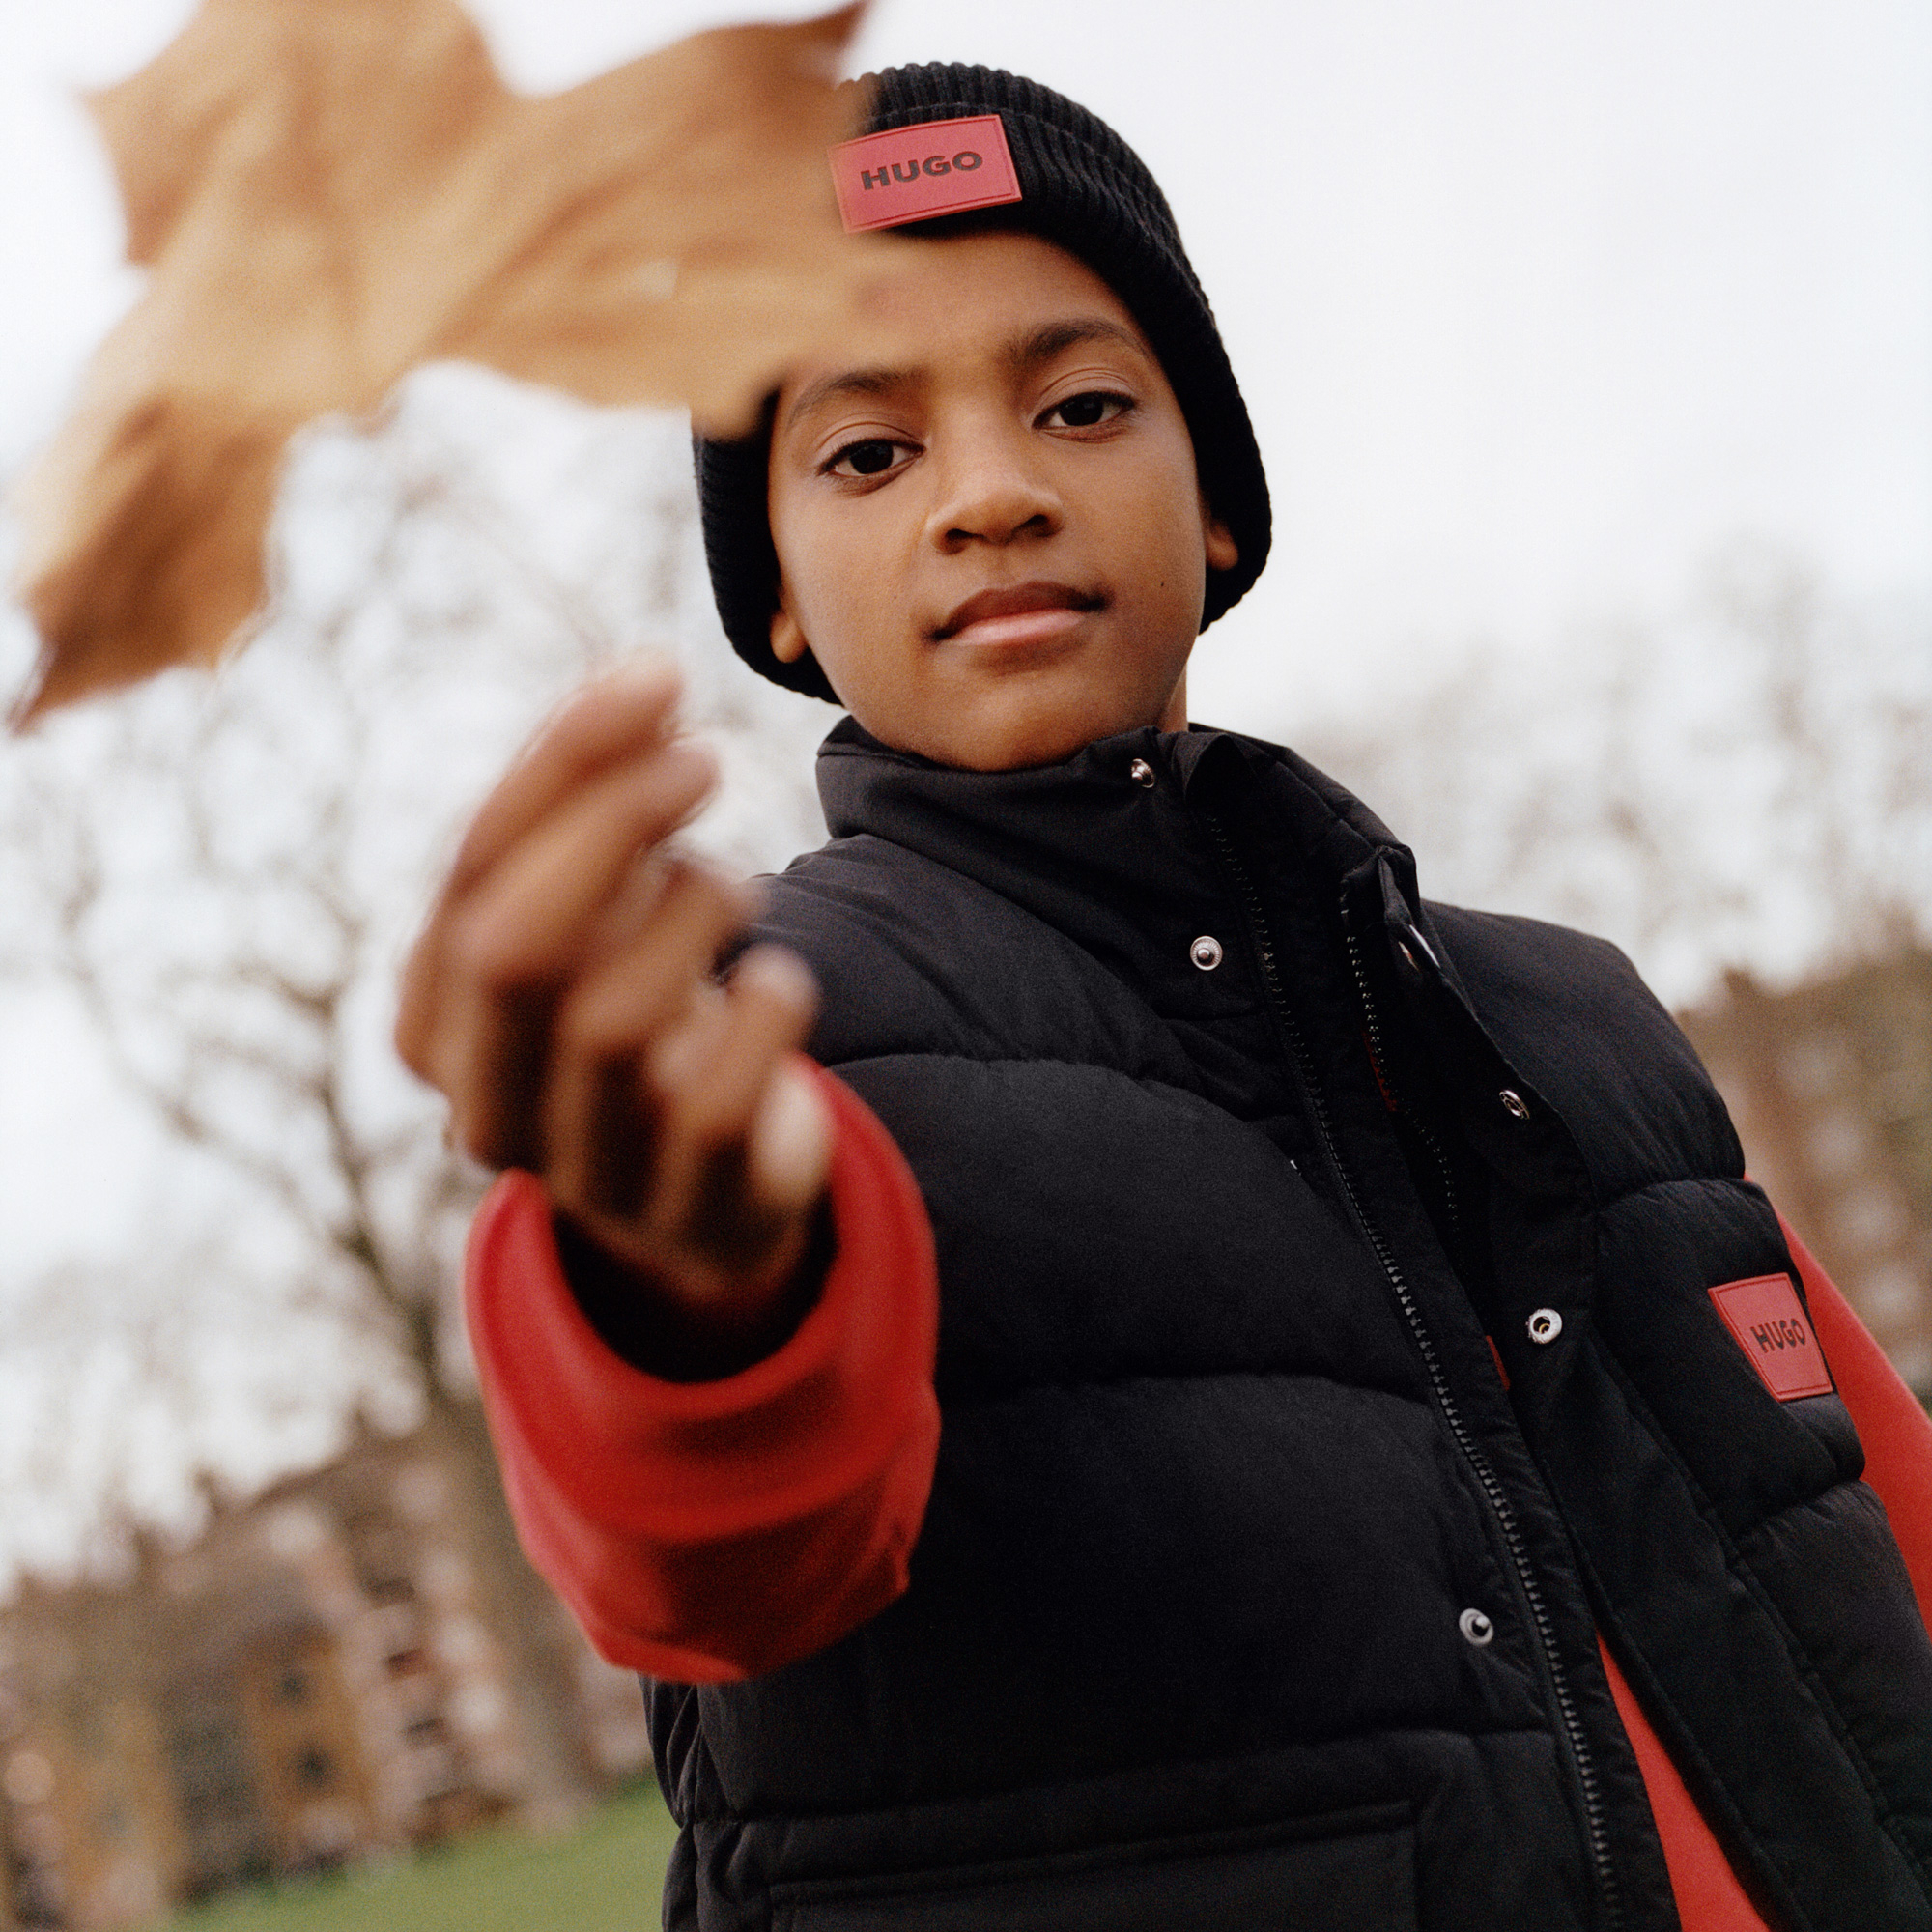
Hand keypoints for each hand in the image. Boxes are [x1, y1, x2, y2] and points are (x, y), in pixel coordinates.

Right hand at [396, 663, 829, 1330]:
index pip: (473, 869)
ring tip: (735, 889)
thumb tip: (646, 682)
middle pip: (516, 945)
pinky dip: (764, 1011)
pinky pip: (718, 1099)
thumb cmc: (636, 1012)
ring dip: (692, 913)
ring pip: (612, 1021)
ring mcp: (585, 1165)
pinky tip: (778, 982)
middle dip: (614, 824)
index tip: (656, 674)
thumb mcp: (600, 915)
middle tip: (706, 759)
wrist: (705, 1190)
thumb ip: (600, 809)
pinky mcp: (690, 1203)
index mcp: (435, 1019)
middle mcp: (488, 1099)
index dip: (565, 761)